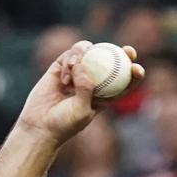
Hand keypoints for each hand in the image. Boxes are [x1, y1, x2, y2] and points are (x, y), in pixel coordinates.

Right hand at [17, 41, 142, 145]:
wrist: (40, 125)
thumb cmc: (64, 124)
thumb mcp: (81, 111)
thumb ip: (86, 90)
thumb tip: (86, 69)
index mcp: (104, 96)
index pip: (124, 82)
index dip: (134, 73)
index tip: (137, 69)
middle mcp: (93, 81)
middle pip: (111, 62)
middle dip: (123, 53)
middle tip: (128, 51)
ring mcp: (77, 72)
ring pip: (90, 53)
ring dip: (85, 56)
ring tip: (73, 70)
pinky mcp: (61, 67)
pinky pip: (70, 55)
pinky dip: (70, 61)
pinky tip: (65, 75)